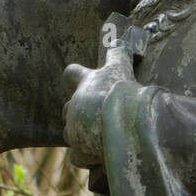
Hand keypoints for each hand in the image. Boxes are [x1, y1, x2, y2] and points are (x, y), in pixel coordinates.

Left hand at [63, 43, 136, 167]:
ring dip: (81, 134)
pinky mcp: (80, 151)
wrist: (127, 122)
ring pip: (70, 133)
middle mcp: (75, 105)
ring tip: (100, 136)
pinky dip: (86, 157)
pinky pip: (77, 157)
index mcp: (85, 83)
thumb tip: (121, 38)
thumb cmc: (123, 91)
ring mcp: (75, 130)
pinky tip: (99, 156)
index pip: (71, 73)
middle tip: (97, 115)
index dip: (76, 76)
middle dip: (78, 112)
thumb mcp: (122, 67)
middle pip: (67, 108)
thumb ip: (119, 53)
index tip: (81, 79)